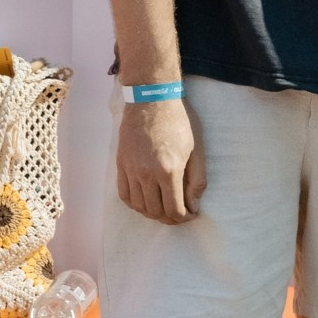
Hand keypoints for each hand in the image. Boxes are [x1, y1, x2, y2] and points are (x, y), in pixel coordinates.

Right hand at [116, 97, 204, 222]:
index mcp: (168, 170)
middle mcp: (146, 174)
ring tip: (164, 208)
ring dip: (153, 213)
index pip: (174, 209)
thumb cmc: (178, 121)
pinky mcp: (120, 164)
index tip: (191, 214)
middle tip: (179, 214)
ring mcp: (131, 169)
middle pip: (155, 212)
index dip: (184, 218)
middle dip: (170, 219)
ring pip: (139, 207)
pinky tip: (146, 201)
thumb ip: (197, 181)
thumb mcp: (196, 150)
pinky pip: (124, 195)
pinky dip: (136, 204)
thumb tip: (193, 206)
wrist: (152, 99)